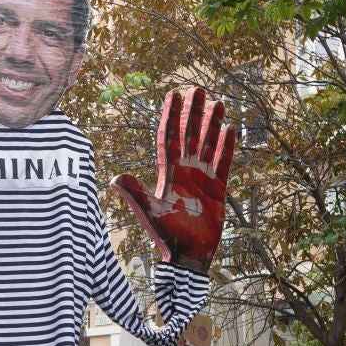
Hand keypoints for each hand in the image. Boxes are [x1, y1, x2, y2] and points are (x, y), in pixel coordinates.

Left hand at [109, 87, 233, 271]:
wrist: (189, 256)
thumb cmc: (167, 236)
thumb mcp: (149, 213)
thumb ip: (135, 194)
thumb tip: (115, 178)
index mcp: (168, 173)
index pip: (169, 137)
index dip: (171, 116)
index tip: (172, 94)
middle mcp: (185, 171)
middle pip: (190, 135)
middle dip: (193, 113)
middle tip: (197, 89)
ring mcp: (203, 178)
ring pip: (208, 145)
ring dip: (212, 125)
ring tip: (218, 103)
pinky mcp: (218, 189)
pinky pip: (224, 163)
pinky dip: (227, 148)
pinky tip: (230, 130)